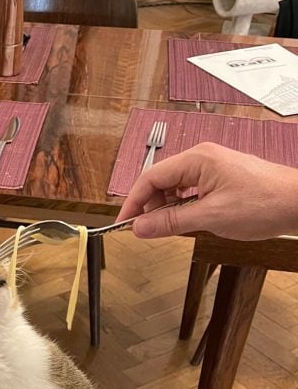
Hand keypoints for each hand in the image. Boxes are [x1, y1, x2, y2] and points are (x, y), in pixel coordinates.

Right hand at [116, 143, 297, 240]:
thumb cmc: (264, 203)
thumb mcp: (210, 218)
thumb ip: (171, 222)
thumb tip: (141, 227)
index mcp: (197, 160)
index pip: (151, 178)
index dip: (134, 202)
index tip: (124, 223)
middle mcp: (202, 158)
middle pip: (160, 181)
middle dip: (150, 206)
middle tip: (146, 230)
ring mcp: (212, 167)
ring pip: (174, 187)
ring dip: (166, 208)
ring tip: (169, 228)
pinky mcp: (220, 177)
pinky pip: (190, 190)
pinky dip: (181, 207)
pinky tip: (185, 220)